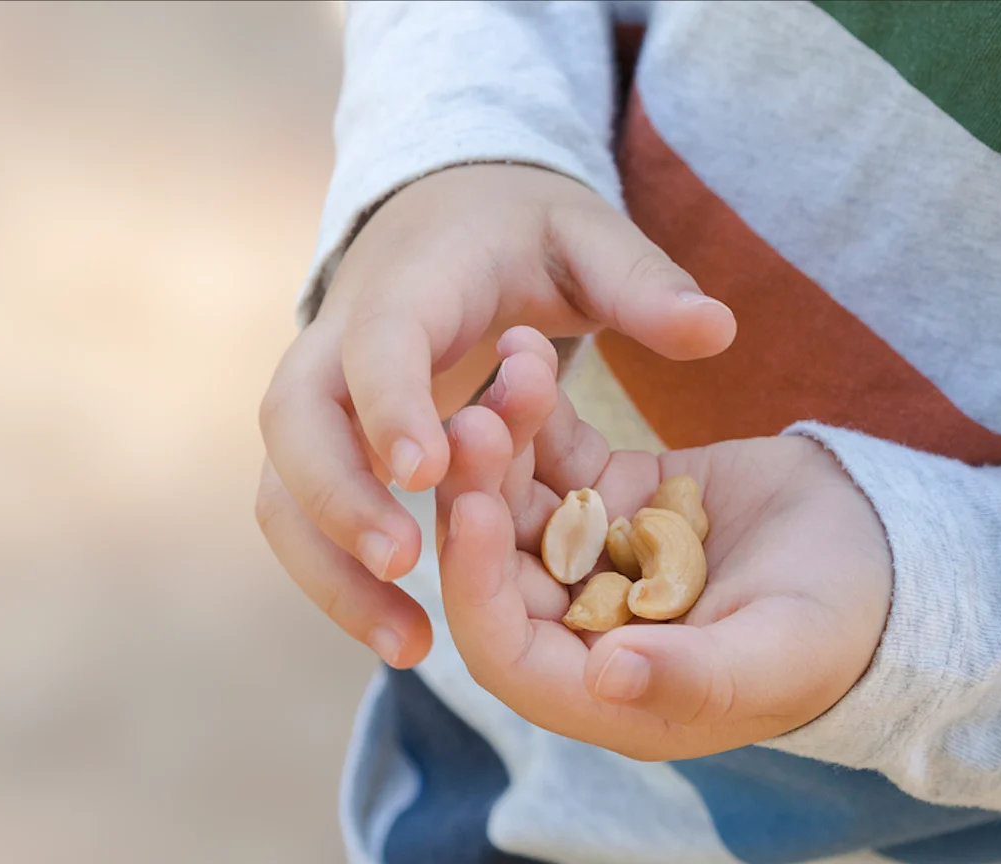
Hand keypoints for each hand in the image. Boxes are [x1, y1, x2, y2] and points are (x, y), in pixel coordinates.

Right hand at [255, 165, 735, 666]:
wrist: (446, 216)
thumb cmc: (524, 231)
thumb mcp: (588, 237)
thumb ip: (644, 284)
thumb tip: (718, 329)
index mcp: (411, 282)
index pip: (379, 340)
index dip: (393, 403)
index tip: (428, 472)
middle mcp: (341, 338)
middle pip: (296, 423)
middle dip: (339, 498)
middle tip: (408, 566)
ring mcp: (323, 394)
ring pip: (282, 487)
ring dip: (329, 568)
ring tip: (408, 644)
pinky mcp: (328, 442)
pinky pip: (303, 516)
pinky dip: (338, 577)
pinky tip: (404, 635)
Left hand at [435, 327, 892, 759]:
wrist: (885, 551)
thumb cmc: (842, 629)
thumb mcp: (777, 656)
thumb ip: (693, 677)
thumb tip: (603, 679)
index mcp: (606, 688)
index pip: (509, 650)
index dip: (480, 589)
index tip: (477, 515)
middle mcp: (582, 625)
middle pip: (501, 564)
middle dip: (480, 496)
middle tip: (473, 422)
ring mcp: (594, 555)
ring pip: (521, 500)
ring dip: (504, 441)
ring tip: (509, 370)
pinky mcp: (614, 494)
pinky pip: (560, 453)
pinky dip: (542, 409)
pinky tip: (528, 349)